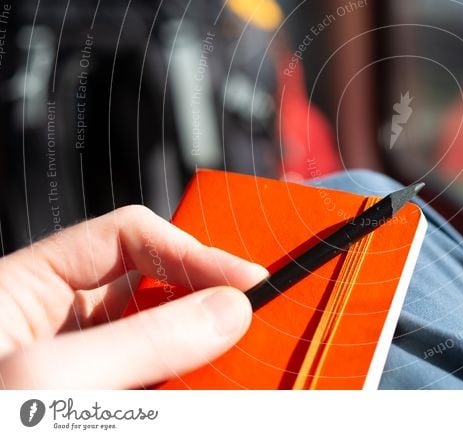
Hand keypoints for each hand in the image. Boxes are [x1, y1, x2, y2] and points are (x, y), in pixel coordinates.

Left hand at [0, 205, 267, 388]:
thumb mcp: (48, 382)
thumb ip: (142, 342)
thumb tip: (227, 311)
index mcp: (28, 287)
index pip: (128, 238)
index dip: (191, 250)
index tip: (245, 282)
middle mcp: (58, 326)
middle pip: (154, 290)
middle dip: (206, 304)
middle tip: (250, 324)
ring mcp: (79, 375)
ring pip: (163, 345)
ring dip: (203, 354)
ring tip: (233, 366)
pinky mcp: (96, 409)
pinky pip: (156, 391)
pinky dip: (187, 390)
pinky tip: (206, 391)